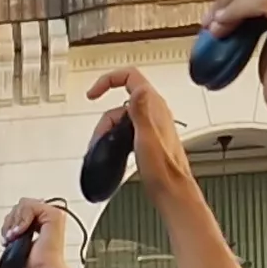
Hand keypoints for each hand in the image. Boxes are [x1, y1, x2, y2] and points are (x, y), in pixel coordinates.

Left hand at [0, 196, 79, 267]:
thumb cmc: (35, 265)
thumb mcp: (20, 241)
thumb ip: (17, 228)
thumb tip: (8, 225)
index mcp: (43, 223)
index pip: (21, 211)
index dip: (10, 222)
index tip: (7, 238)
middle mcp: (48, 218)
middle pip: (21, 205)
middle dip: (10, 221)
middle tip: (10, 237)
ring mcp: (53, 215)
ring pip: (24, 204)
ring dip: (14, 222)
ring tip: (14, 236)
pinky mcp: (54, 215)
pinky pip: (30, 206)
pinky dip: (21, 220)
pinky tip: (20, 232)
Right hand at [82, 64, 191, 195]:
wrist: (171, 190)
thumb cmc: (163, 170)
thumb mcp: (147, 138)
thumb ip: (141, 111)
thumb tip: (137, 90)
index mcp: (155, 107)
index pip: (130, 77)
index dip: (109, 80)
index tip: (94, 93)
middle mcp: (155, 112)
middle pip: (121, 102)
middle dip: (105, 118)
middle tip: (99, 136)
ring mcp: (152, 124)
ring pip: (123, 117)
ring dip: (109, 130)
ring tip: (104, 147)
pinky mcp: (149, 137)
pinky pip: (127, 128)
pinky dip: (116, 136)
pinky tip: (115, 150)